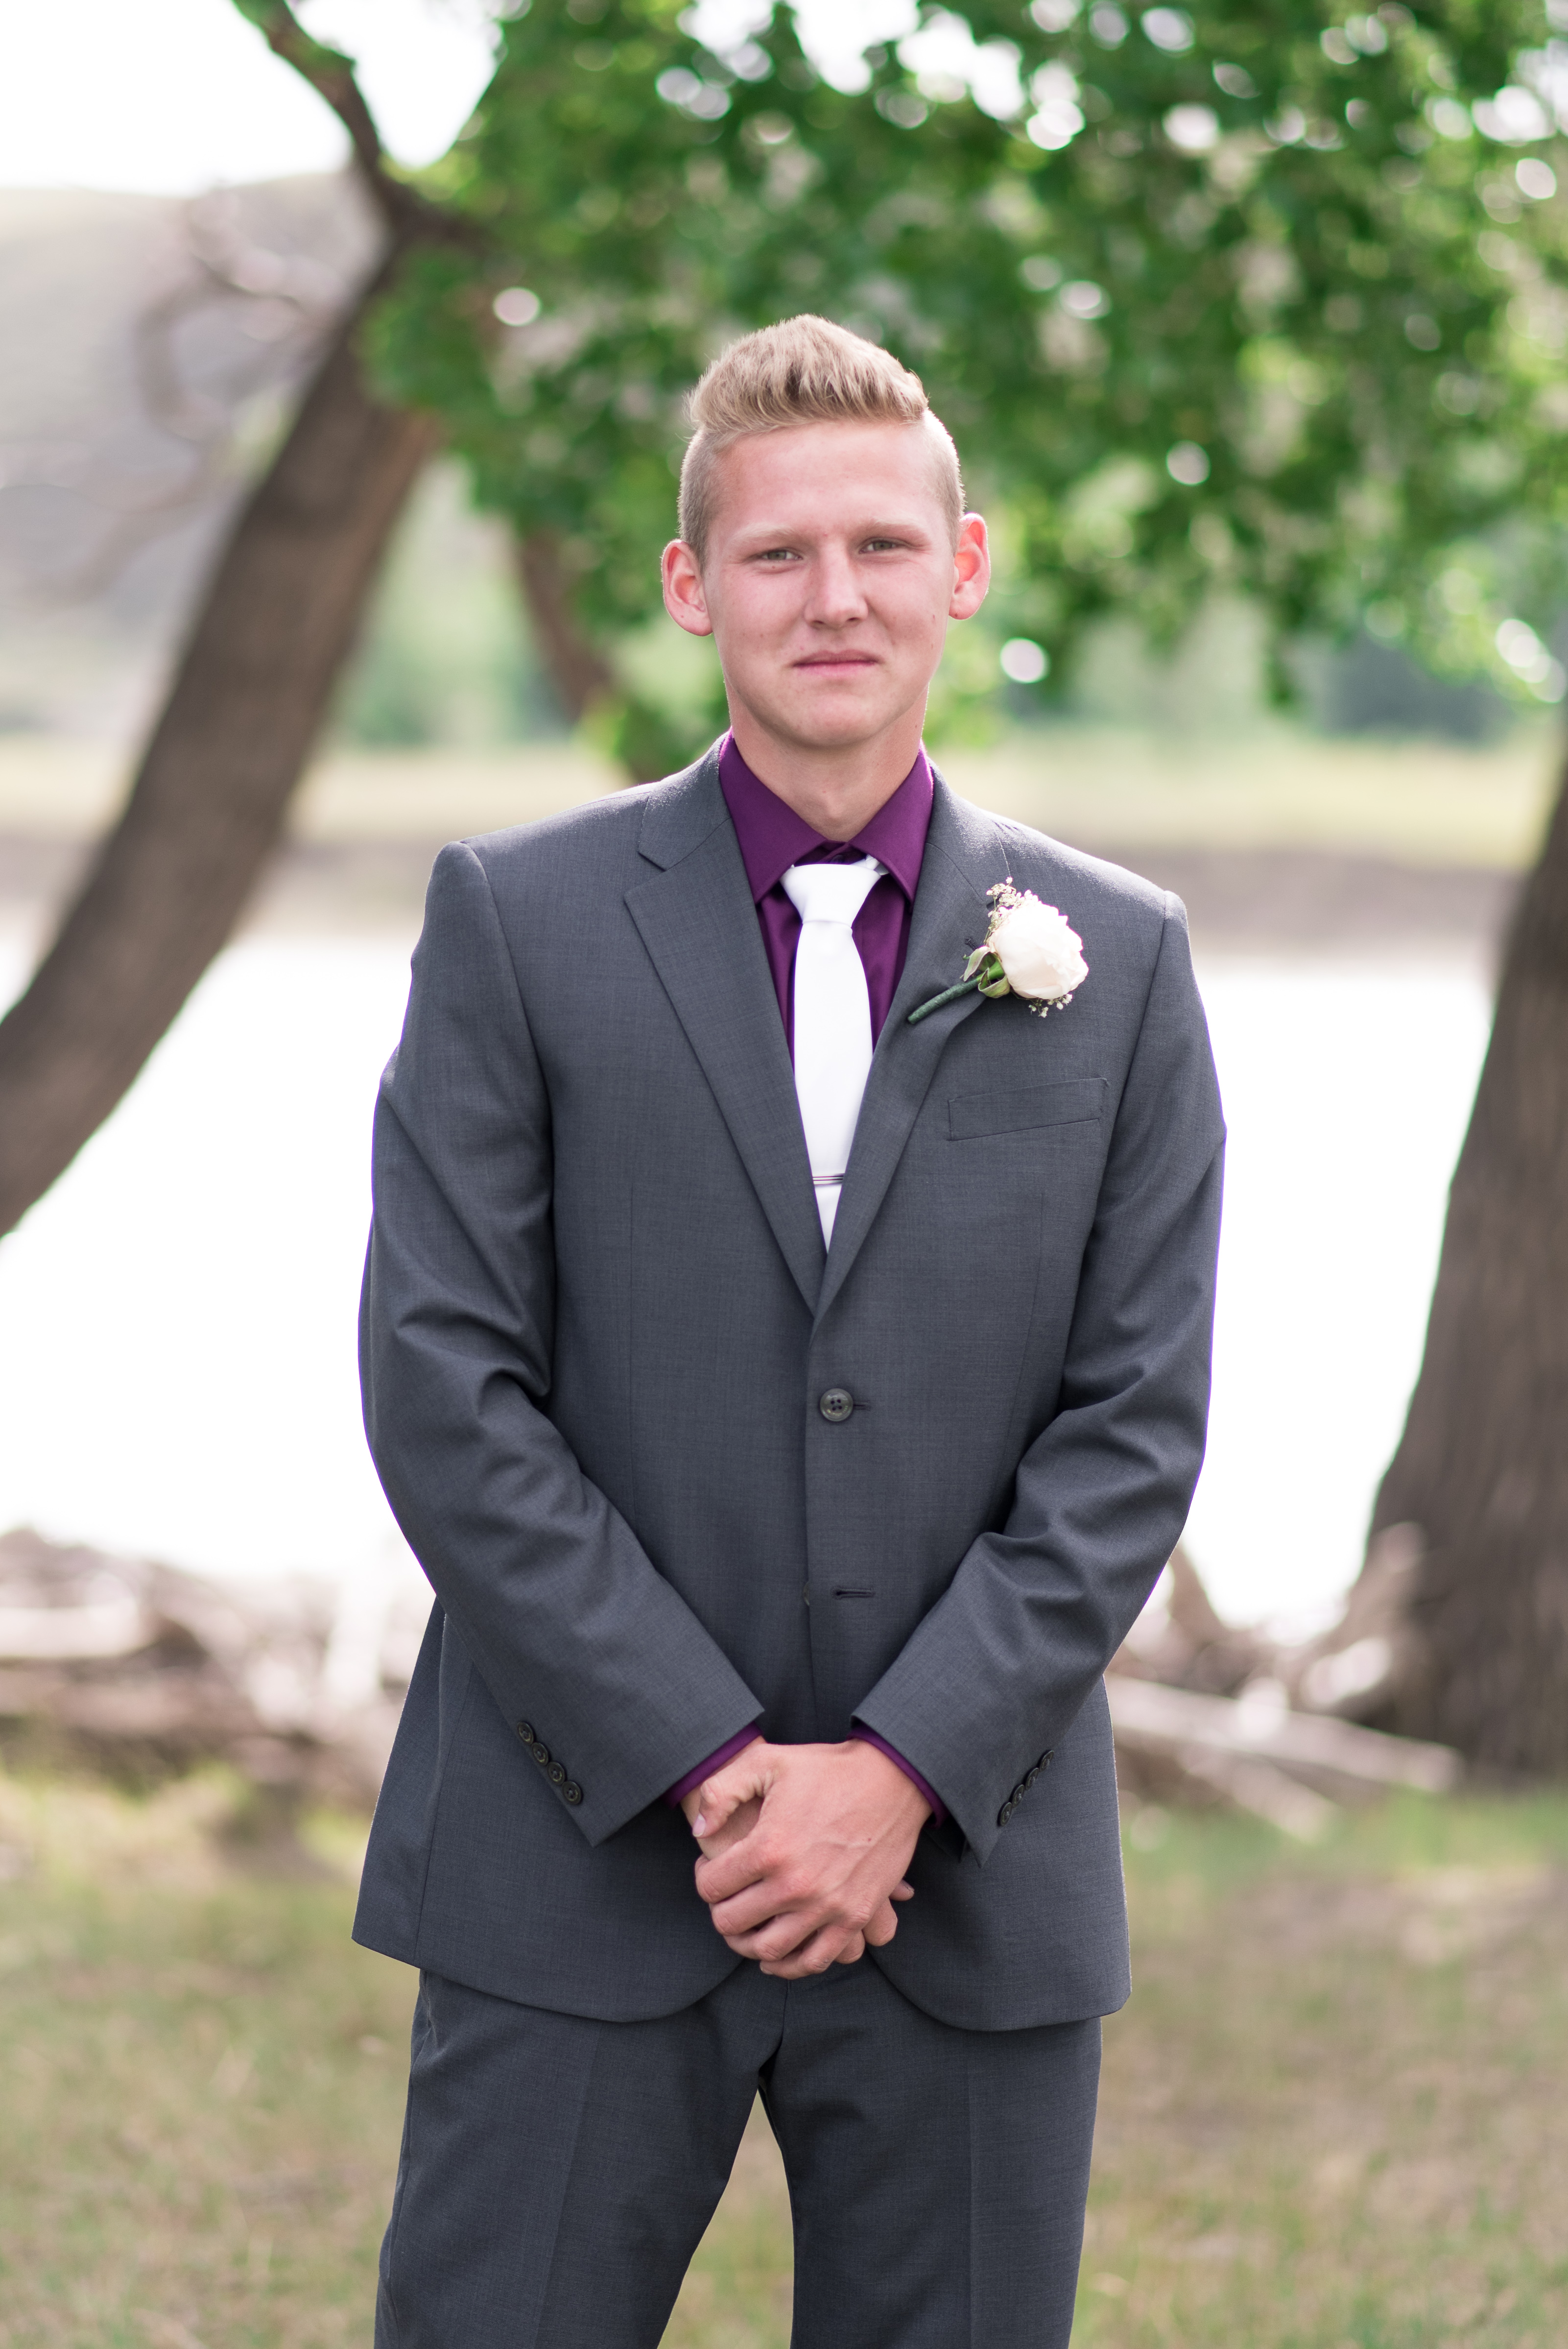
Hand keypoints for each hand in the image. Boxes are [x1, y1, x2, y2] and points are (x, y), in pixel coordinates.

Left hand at [680, 1738, 928, 1978]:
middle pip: (733, 1923)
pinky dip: (791, 1965)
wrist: (891, 1780)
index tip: (710, 1868)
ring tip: (747, 1926)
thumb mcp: (766, 1762)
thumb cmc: (826, 1769)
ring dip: (747, 1944)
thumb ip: (721, 1792)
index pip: (711, 1886)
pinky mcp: (854, 1916)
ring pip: (768, 1951)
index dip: (703, 1877)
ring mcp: (827, 1906)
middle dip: (720, 1912)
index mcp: (769, 1847)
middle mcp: (795, 1884)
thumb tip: (699, 1830)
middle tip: (725, 1898)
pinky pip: (815, 1960)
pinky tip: (779, 1953)